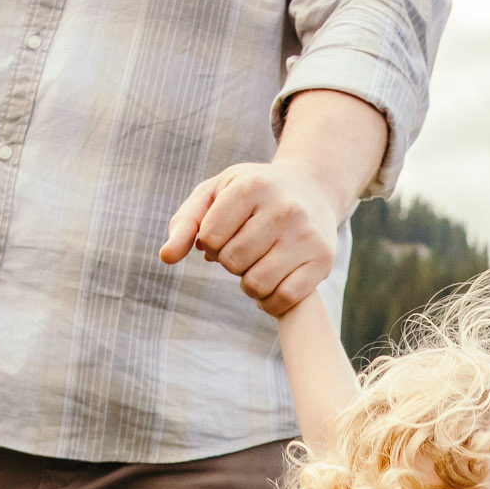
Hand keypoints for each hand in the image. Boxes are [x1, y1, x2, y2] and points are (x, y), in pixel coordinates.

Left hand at [159, 158, 344, 317]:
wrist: (312, 191)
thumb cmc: (253, 194)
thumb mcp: (216, 194)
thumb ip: (186, 222)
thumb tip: (166, 257)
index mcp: (253, 186)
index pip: (210, 237)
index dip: (210, 242)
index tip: (223, 233)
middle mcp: (284, 208)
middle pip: (232, 261)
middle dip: (229, 261)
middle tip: (242, 250)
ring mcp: (306, 236)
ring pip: (256, 284)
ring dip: (247, 284)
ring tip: (254, 267)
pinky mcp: (323, 260)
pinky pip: (284, 298)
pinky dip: (269, 302)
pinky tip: (269, 288)